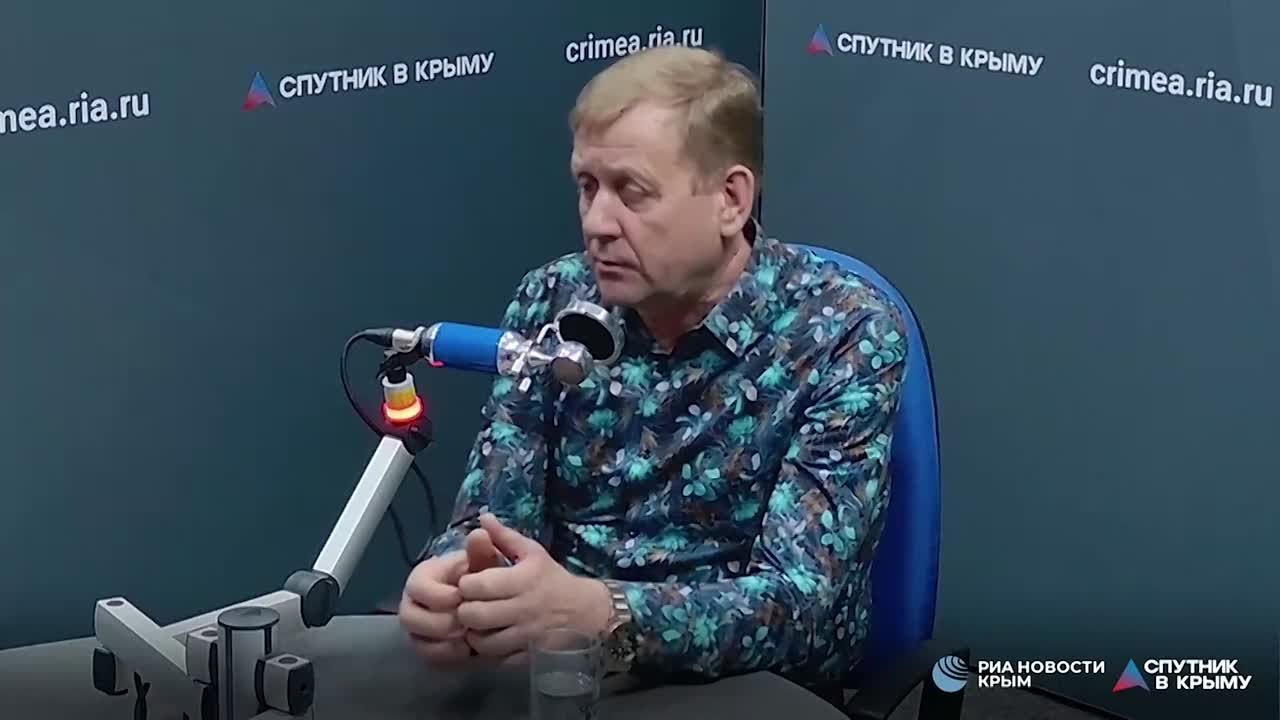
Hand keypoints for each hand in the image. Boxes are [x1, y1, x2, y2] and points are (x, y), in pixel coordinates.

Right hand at [398, 529, 507, 666]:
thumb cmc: (481, 577)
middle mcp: (414, 602)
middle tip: (463, 624)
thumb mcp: (484, 562)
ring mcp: (418, 627)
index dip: (437, 595)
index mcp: (423, 577)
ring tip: (466, 638)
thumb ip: (480, 551)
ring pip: (415, 640)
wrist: (489, 601)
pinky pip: (427, 657)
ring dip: (441, 641)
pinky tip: (466, 651)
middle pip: (408, 617)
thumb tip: (480, 534)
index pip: (416, 587)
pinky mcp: (427, 646)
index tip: (460, 597)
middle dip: (437, 622)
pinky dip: (446, 656)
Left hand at [455, 514, 612, 660]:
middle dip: (464, 609)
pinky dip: (487, 651)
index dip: (466, 584)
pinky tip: (488, 639)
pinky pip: (497, 658)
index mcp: (523, 579)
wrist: (585, 611)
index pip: (478, 584)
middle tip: (468, 605)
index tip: (468, 582)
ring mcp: (526, 635)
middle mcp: (524, 608)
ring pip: (483, 641)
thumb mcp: (532, 552)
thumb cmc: (551, 578)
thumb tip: (482, 517)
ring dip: (473, 633)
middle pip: (475, 615)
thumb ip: (504, 536)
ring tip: (476, 624)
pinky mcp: (527, 655)